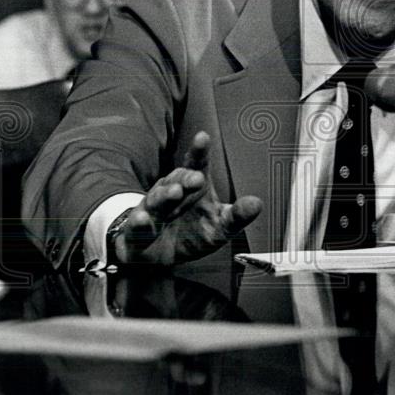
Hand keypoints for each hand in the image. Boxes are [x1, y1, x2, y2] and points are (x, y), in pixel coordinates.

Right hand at [115, 131, 262, 265]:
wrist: (159, 257)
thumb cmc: (191, 235)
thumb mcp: (218, 227)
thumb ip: (236, 216)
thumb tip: (257, 203)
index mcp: (193, 188)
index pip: (197, 165)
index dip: (199, 151)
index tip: (202, 137)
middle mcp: (171, 193)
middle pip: (177, 179)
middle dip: (186, 177)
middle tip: (198, 178)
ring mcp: (153, 209)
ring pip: (157, 198)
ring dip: (165, 195)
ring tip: (175, 192)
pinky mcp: (138, 229)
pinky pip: (137, 224)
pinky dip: (139, 221)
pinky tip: (143, 218)